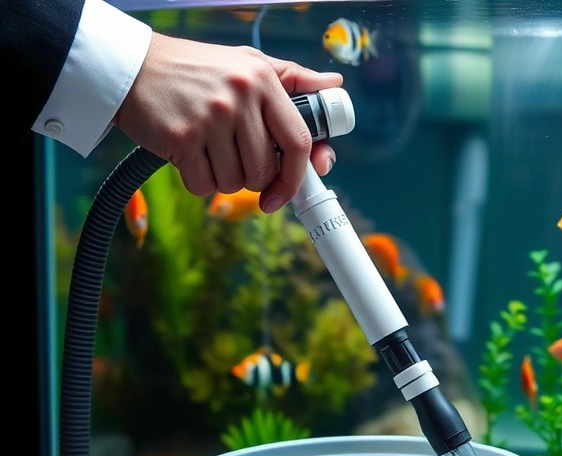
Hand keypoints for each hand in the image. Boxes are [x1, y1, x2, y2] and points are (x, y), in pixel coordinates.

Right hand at [113, 33, 341, 212]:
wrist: (130, 66)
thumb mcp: (247, 61)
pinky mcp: (180, 138)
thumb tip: (333, 84)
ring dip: (224, 179)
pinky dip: (198, 181)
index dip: (299, 175)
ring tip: (209, 151)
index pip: (298, 141)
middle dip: (254, 179)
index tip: (290, 191)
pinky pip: (204, 185)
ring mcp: (209, 119)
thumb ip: (292, 76)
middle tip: (235, 162)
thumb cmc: (194, 68)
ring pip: (236, 181)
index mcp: (263, 80)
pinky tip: (188, 157)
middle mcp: (240, 98)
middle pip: (265, 170)